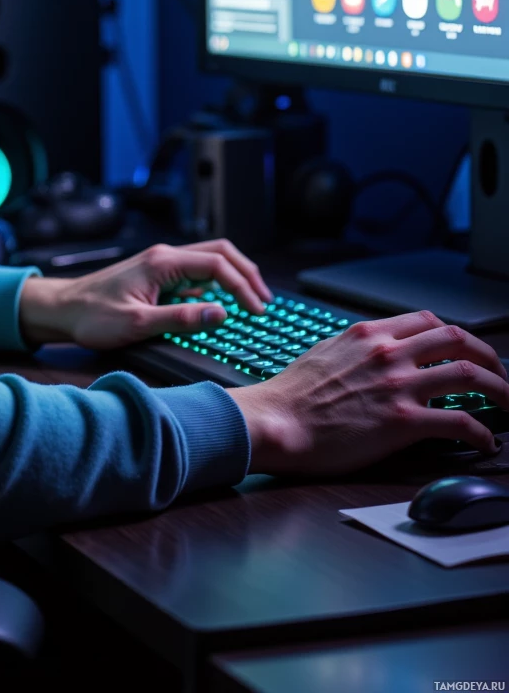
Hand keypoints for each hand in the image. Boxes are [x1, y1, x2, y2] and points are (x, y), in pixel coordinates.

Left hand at [18, 240, 270, 349]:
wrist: (62, 309)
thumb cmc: (93, 315)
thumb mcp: (138, 324)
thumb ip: (182, 318)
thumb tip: (221, 314)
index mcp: (163, 262)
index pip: (217, 264)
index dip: (242, 286)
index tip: (256, 311)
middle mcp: (165, 256)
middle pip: (220, 252)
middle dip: (246, 273)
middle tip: (264, 301)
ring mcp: (162, 264)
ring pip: (209, 259)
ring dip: (233, 276)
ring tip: (252, 301)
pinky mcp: (158, 276)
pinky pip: (195, 273)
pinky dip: (216, 284)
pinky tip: (222, 306)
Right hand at [227, 310, 508, 472]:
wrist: (276, 421)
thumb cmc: (292, 395)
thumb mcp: (325, 353)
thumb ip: (357, 349)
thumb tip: (376, 356)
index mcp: (369, 334)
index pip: (428, 321)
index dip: (456, 335)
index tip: (466, 351)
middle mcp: (388, 352)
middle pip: (459, 339)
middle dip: (489, 356)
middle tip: (500, 374)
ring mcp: (398, 384)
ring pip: (470, 374)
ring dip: (501, 389)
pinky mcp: (403, 421)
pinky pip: (460, 421)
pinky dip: (482, 432)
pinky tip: (486, 442)